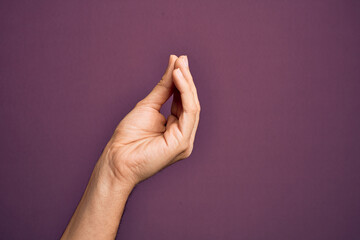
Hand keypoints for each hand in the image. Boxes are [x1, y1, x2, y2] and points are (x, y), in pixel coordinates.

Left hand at [103, 55, 199, 186]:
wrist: (117, 159)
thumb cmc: (129, 136)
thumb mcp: (149, 105)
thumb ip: (164, 87)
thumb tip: (174, 64)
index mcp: (176, 128)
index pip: (183, 101)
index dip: (181, 80)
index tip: (178, 60)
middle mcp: (184, 134)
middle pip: (190, 102)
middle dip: (186, 79)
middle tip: (181, 59)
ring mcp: (185, 140)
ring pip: (192, 106)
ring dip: (187, 84)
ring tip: (179, 66)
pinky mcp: (182, 143)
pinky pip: (189, 113)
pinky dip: (184, 93)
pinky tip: (178, 78)